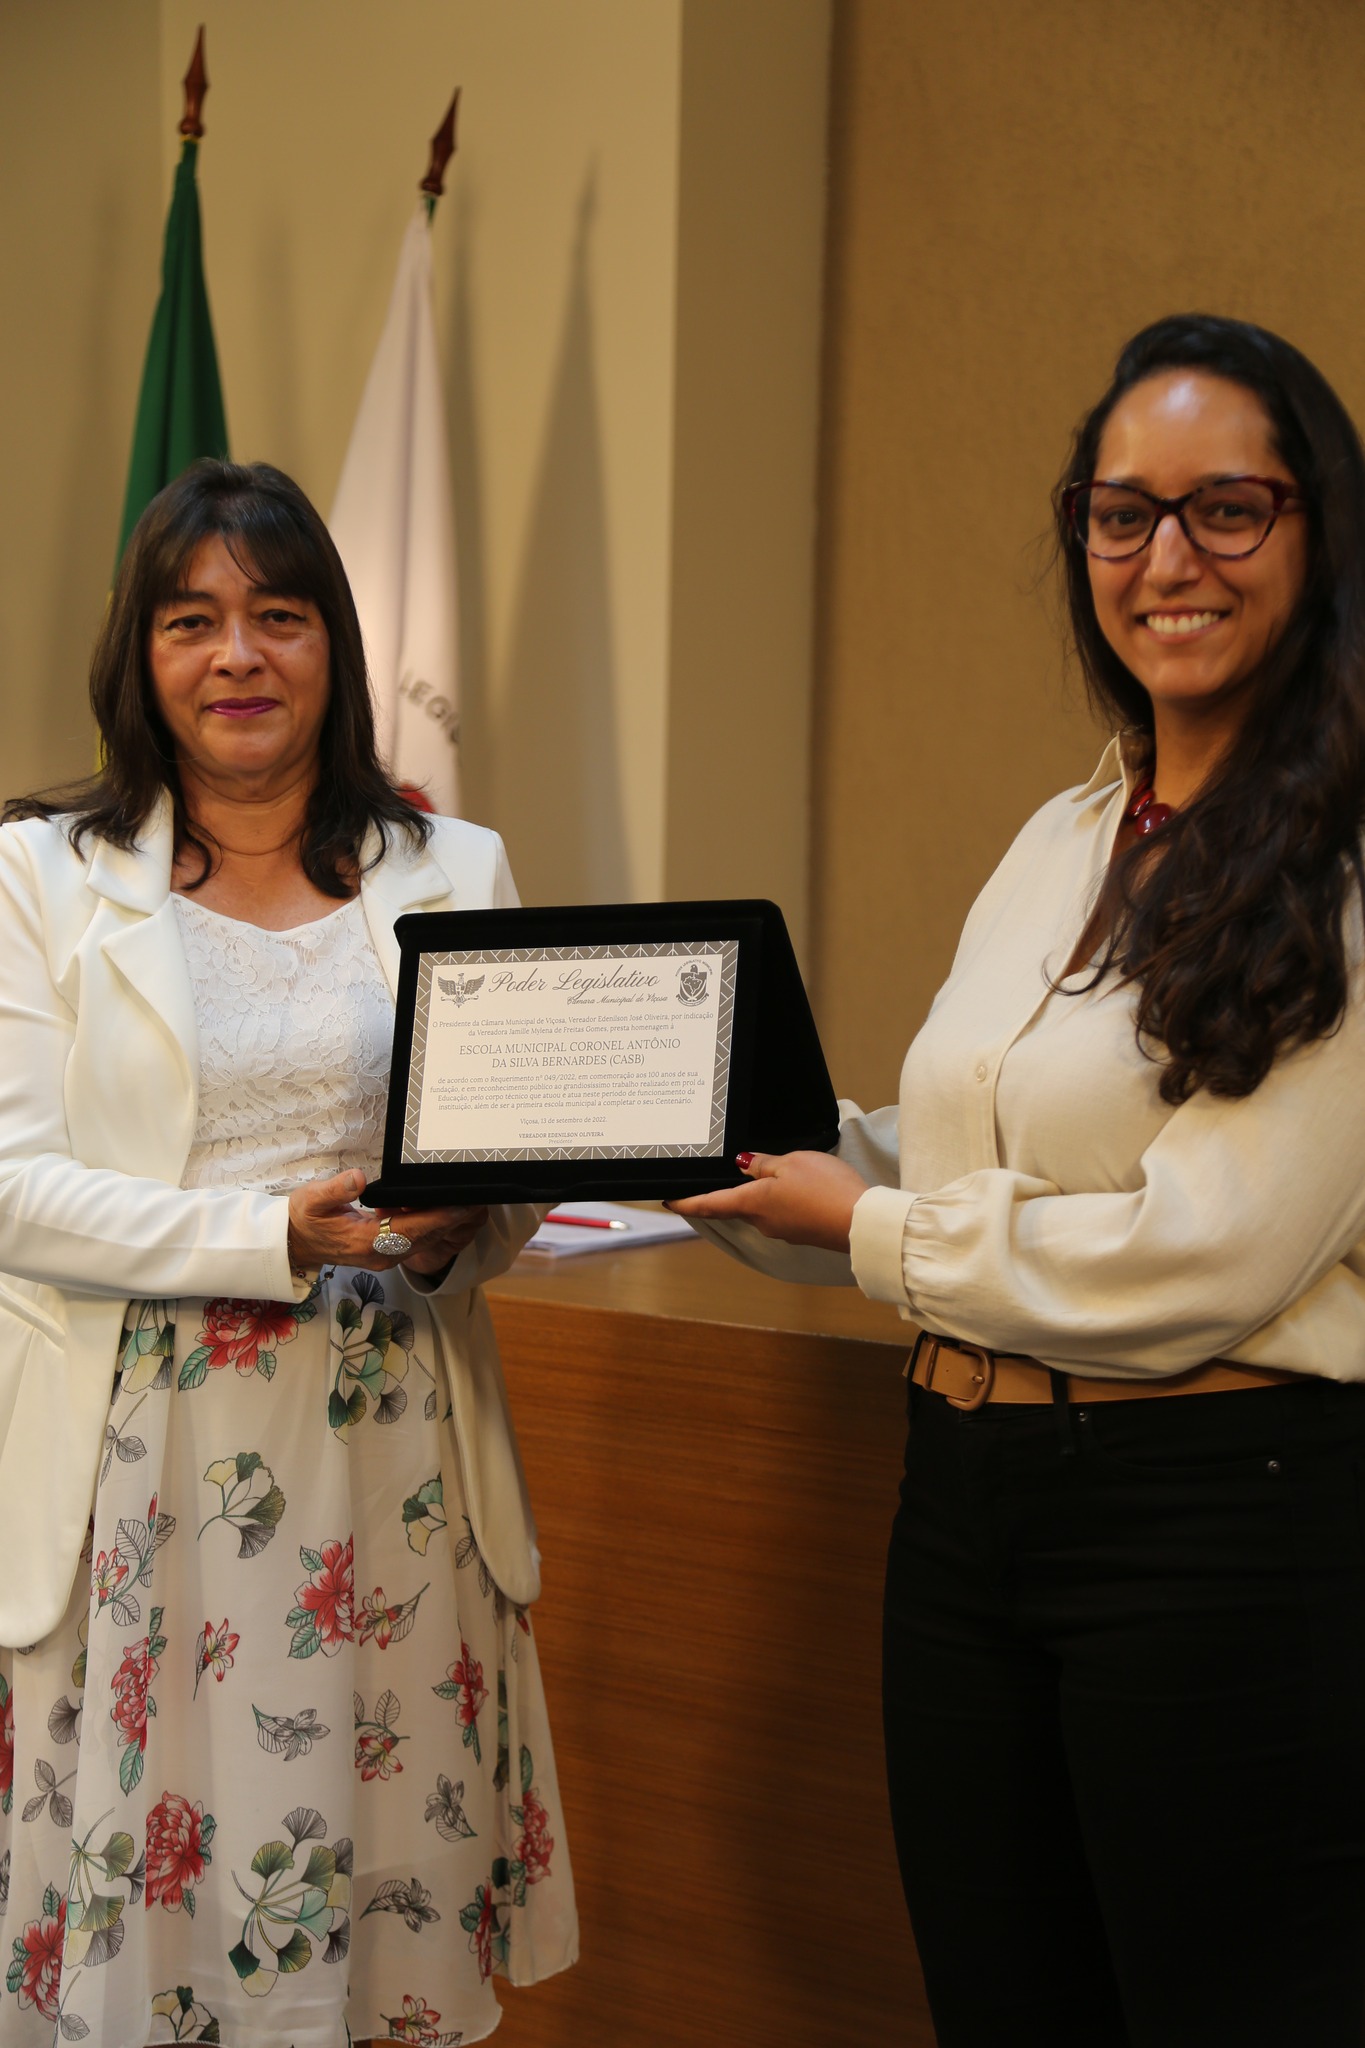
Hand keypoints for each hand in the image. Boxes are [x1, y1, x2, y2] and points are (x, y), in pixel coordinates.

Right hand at [286, 1171, 487, 1276]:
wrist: (293, 1243)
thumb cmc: (303, 1219)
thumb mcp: (311, 1199)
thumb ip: (336, 1190)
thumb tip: (358, 1179)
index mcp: (365, 1242)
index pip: (411, 1229)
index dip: (438, 1218)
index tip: (461, 1205)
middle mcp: (380, 1254)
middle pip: (425, 1237)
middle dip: (451, 1219)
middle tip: (477, 1197)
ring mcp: (383, 1256)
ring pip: (423, 1240)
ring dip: (443, 1223)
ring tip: (465, 1200)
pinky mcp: (384, 1253)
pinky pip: (414, 1240)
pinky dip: (429, 1225)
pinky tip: (437, 1207)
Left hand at [667, 1150, 869, 1251]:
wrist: (861, 1223)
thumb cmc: (825, 1190)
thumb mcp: (791, 1163)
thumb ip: (764, 1164)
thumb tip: (744, 1165)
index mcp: (752, 1203)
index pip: (709, 1203)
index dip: (686, 1202)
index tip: (668, 1200)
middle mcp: (762, 1222)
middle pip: (738, 1203)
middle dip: (736, 1188)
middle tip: (734, 1168)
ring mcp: (783, 1230)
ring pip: (764, 1207)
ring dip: (766, 1191)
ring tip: (782, 1170)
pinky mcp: (802, 1232)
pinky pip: (785, 1212)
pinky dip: (786, 1198)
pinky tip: (803, 1186)